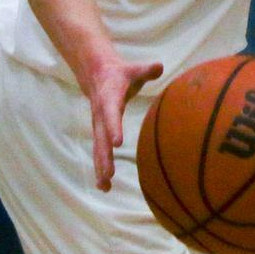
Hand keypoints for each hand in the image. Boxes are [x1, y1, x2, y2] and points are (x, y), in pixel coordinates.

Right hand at [86, 56, 163, 190]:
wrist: (96, 74)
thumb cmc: (120, 74)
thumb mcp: (133, 69)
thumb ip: (146, 70)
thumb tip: (159, 66)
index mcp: (109, 98)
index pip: (110, 113)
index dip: (113, 126)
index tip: (117, 142)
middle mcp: (100, 115)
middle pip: (101, 138)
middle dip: (105, 157)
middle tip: (109, 174)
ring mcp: (98, 126)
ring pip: (98, 149)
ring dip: (101, 168)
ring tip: (105, 187)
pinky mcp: (99, 133)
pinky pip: (99, 152)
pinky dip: (101, 168)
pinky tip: (104, 186)